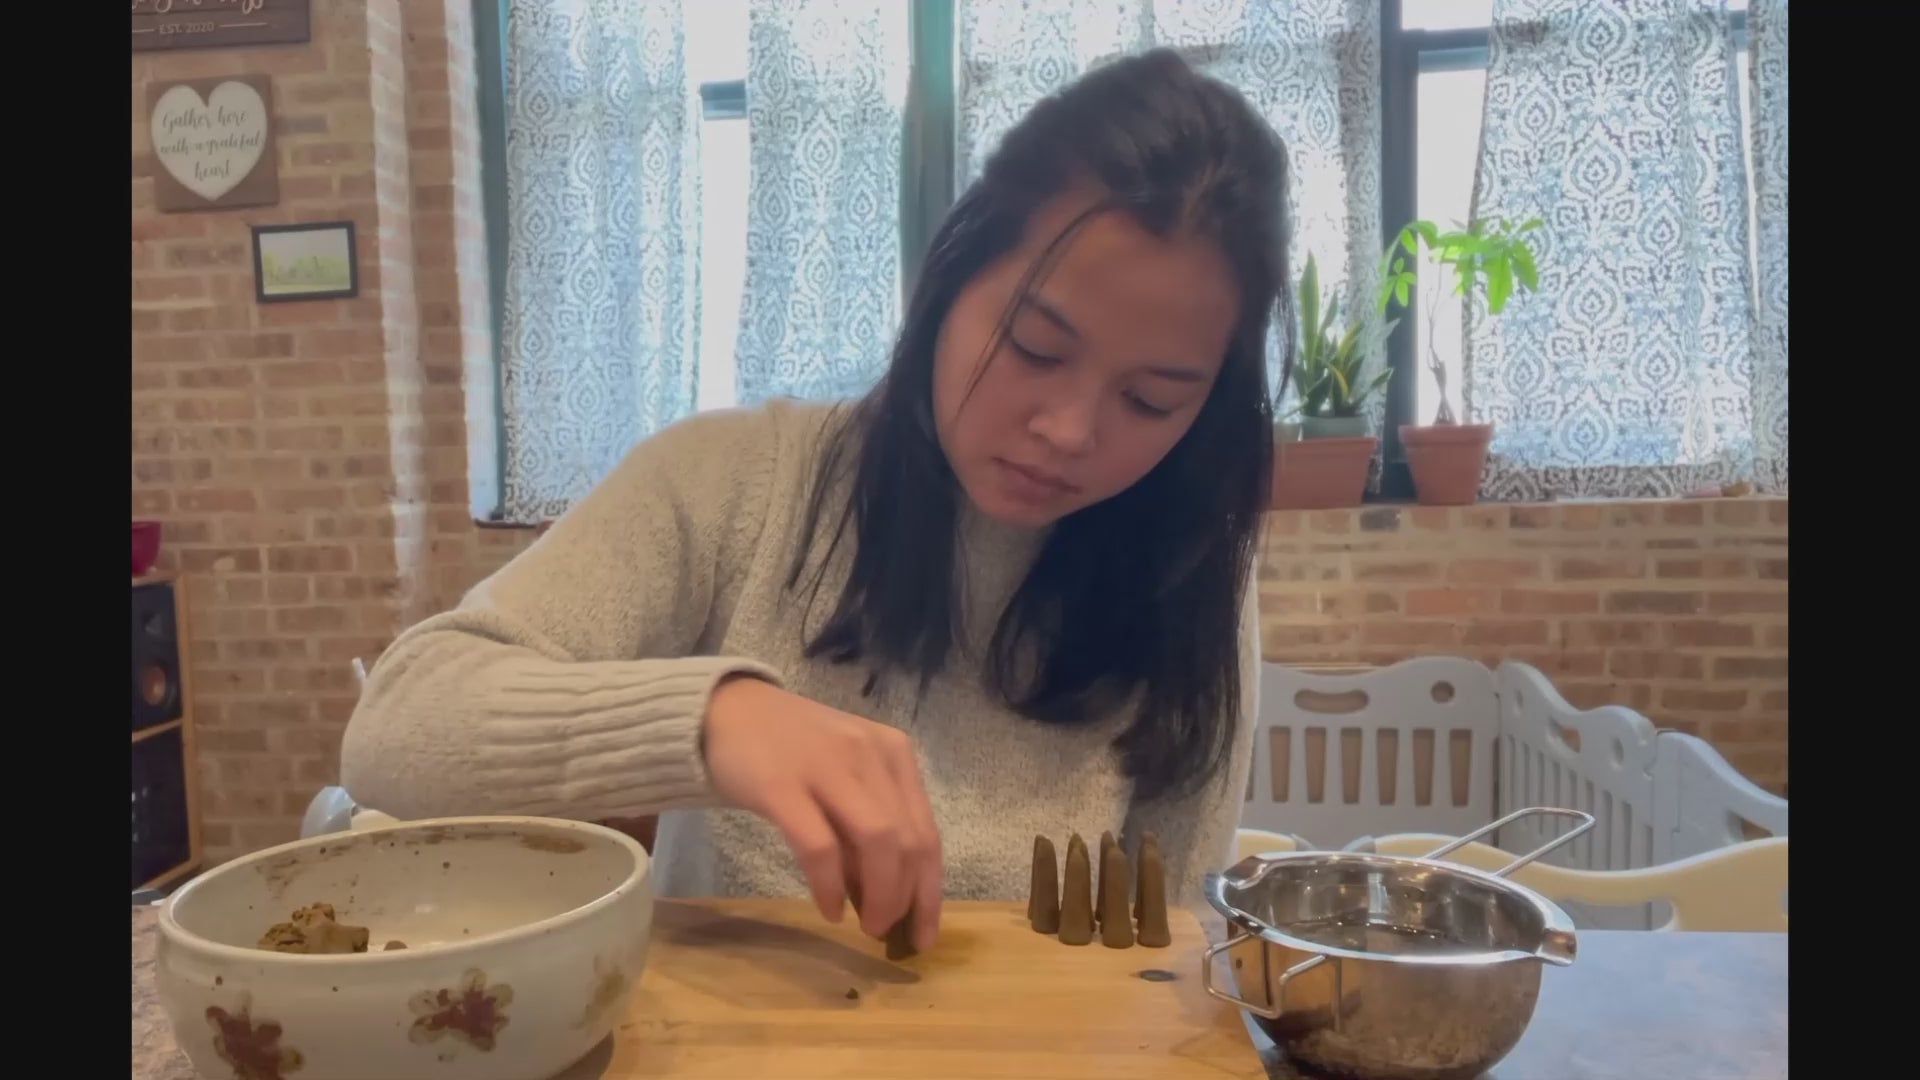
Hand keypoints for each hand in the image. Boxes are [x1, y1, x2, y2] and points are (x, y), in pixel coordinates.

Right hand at [702, 675, 942, 950]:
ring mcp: (827, 766)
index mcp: (893, 753)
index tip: (925, 935)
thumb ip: (870, 821)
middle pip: (908, 841)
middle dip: (907, 899)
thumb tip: (889, 894)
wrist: (727, 711)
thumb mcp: (846, 774)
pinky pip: (820, 847)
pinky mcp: (782, 785)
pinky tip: (829, 908)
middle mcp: (869, 754)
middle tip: (887, 933)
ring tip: (867, 925)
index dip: (931, 891)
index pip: (928, 831)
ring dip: (879, 894)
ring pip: (877, 841)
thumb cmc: (793, 750)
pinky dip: (830, 886)